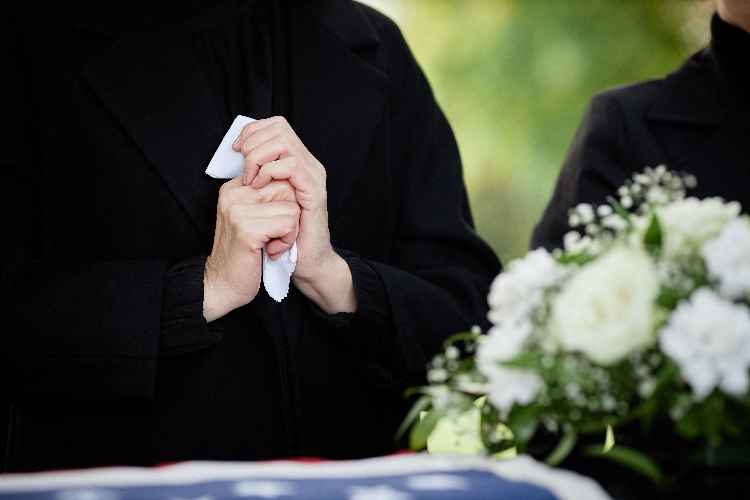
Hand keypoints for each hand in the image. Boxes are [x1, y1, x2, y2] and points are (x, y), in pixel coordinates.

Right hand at [203, 177, 299, 321]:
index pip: (277, 175)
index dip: (285, 202)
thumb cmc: (244, 254)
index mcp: (234, 188)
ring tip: (271, 244)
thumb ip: (266, 197)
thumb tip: (292, 179)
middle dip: (290, 214)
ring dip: (290, 231)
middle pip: (287, 188)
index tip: (271, 224)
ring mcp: (238, 211)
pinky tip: (271, 251)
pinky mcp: (247, 229)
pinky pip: (288, 224)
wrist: (223, 285)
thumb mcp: (253, 218)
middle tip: (274, 236)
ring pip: (291, 207)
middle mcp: (232, 194)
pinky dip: (287, 241)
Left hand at [232, 116, 355, 312]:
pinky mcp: (314, 191)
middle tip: (242, 167)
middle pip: (280, 127)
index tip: (236, 151)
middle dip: (253, 142)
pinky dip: (270, 171)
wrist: (306, 262)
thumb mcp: (264, 198)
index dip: (252, 131)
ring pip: (284, 142)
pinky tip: (259, 187)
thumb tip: (238, 155)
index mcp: (297, 162)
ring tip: (251, 179)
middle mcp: (308, 164)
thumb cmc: (284, 234)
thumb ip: (257, 175)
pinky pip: (291, 166)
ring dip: (259, 156)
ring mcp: (313, 176)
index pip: (276, 126)